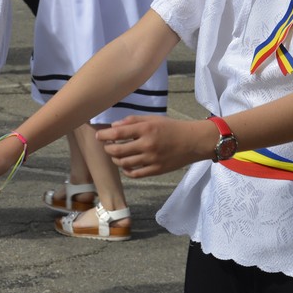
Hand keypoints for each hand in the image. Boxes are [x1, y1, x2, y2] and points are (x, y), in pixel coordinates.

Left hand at [96, 115, 215, 177]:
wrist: (193, 142)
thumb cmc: (172, 127)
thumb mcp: (153, 118)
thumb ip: (132, 121)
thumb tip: (113, 126)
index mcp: (146, 129)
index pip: (118, 133)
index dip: (105, 135)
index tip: (99, 136)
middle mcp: (147, 144)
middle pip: (117, 151)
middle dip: (108, 149)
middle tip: (107, 146)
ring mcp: (151, 159)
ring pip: (124, 163)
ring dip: (115, 160)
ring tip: (116, 155)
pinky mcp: (156, 170)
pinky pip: (135, 174)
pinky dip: (126, 170)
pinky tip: (126, 165)